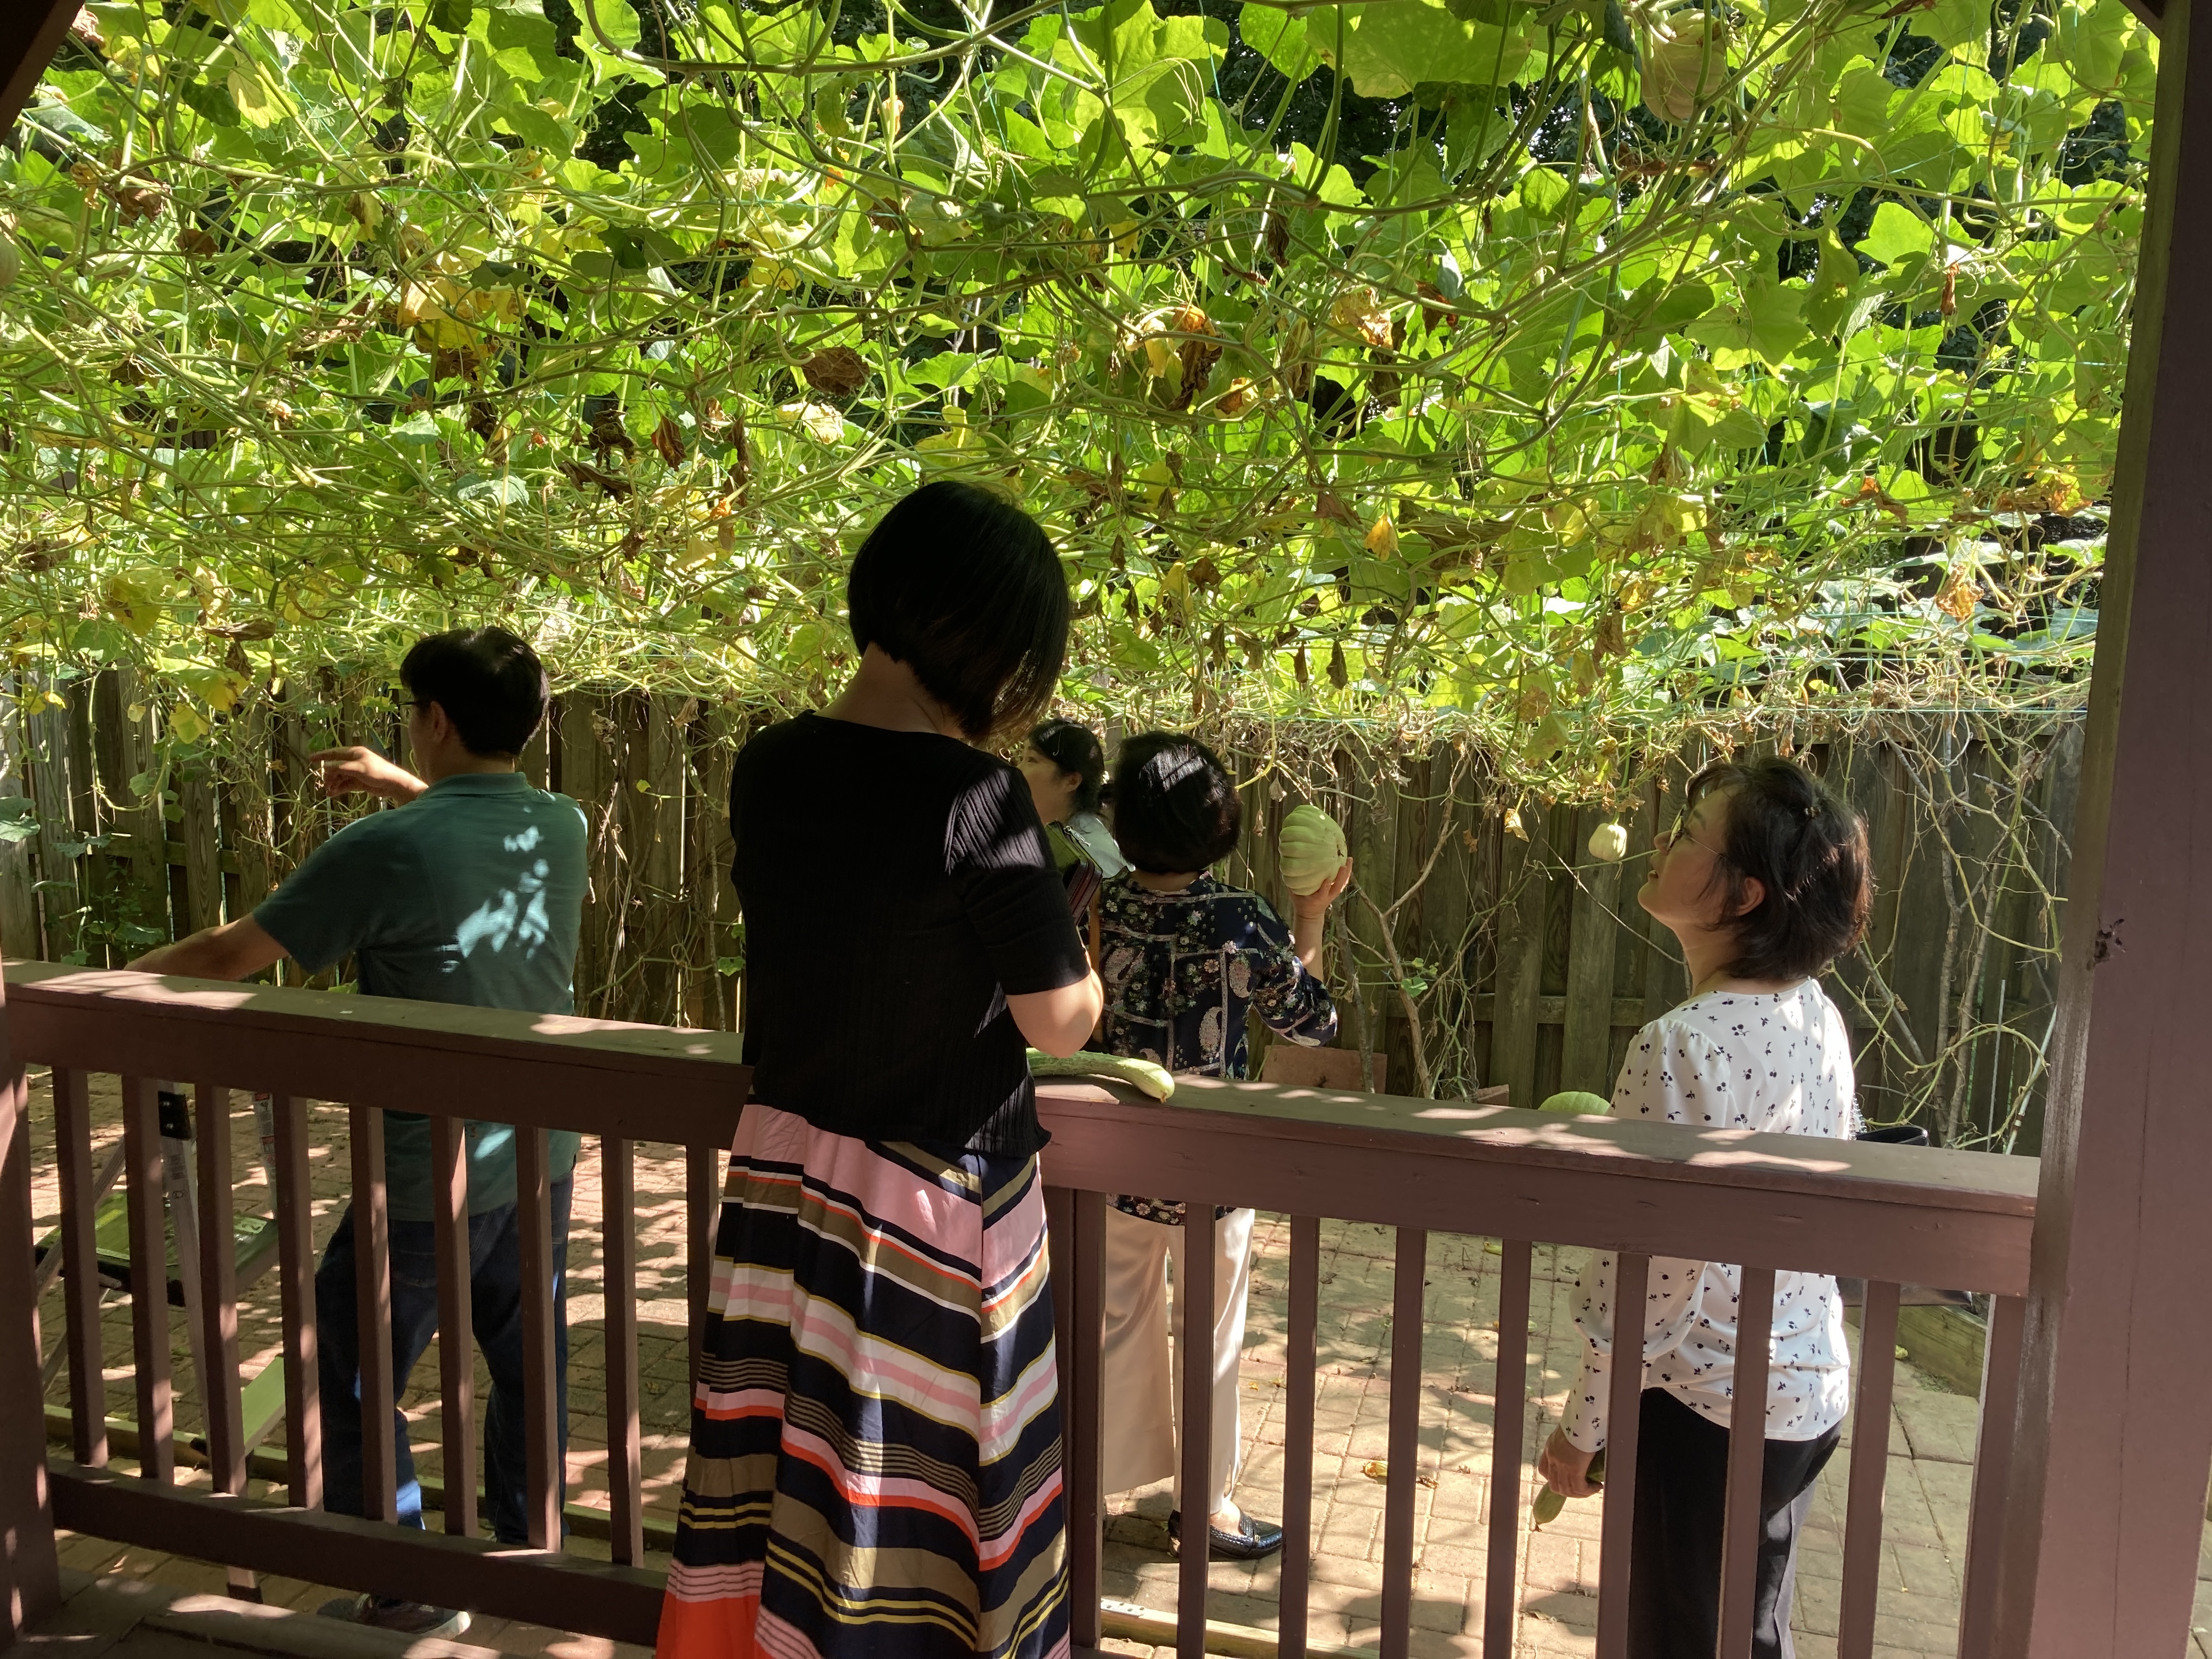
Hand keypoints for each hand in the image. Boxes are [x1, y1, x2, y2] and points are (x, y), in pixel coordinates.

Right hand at [310, 746, 426, 801]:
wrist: (393, 785)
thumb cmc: (377, 772)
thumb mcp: (358, 769)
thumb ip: (341, 768)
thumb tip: (325, 768)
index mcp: (354, 753)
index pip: (334, 753)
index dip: (322, 756)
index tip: (310, 759)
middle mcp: (354, 761)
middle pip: (335, 767)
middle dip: (329, 775)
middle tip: (325, 784)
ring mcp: (356, 772)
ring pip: (339, 777)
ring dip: (333, 783)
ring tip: (329, 791)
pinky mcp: (358, 782)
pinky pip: (344, 784)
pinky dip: (338, 788)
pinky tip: (332, 794)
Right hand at [1294, 857, 1352, 918]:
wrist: (1310, 914)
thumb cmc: (1301, 903)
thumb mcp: (1294, 895)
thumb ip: (1291, 884)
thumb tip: (1286, 868)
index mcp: (1317, 898)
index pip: (1322, 893)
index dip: (1326, 886)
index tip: (1327, 879)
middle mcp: (1327, 896)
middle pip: (1337, 887)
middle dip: (1341, 876)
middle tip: (1344, 865)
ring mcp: (1333, 894)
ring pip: (1342, 883)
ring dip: (1347, 872)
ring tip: (1349, 859)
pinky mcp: (1335, 891)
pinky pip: (1343, 882)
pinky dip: (1346, 873)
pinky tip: (1348, 863)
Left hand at [1537, 1427, 1600, 1497]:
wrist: (1583, 1418)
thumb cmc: (1580, 1421)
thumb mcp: (1568, 1431)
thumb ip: (1568, 1442)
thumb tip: (1579, 1449)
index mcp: (1549, 1448)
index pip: (1544, 1470)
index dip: (1553, 1479)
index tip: (1566, 1481)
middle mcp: (1552, 1458)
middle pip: (1555, 1485)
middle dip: (1569, 1491)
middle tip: (1582, 1490)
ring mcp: (1561, 1465)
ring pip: (1567, 1490)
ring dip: (1580, 1493)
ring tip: (1592, 1489)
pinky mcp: (1574, 1469)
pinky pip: (1579, 1488)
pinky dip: (1588, 1490)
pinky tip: (1597, 1486)